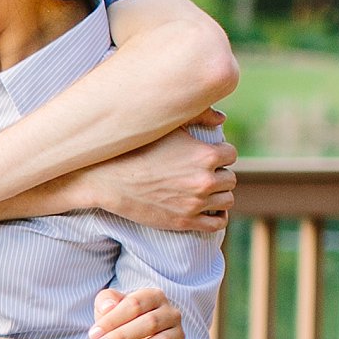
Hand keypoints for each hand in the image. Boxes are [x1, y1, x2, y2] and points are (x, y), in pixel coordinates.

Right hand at [75, 114, 237, 235]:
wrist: (106, 179)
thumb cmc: (134, 147)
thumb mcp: (166, 124)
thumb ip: (199, 114)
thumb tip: (222, 118)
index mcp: (205, 155)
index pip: (231, 154)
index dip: (220, 153)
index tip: (208, 155)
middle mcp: (204, 180)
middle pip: (230, 178)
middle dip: (219, 174)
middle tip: (203, 172)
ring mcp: (195, 203)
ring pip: (227, 200)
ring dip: (218, 194)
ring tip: (204, 189)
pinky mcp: (185, 222)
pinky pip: (218, 223)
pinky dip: (218, 215)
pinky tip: (209, 208)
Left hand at [91, 287, 185, 338]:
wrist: (135, 333)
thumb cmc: (120, 317)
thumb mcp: (109, 304)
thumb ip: (106, 300)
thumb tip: (108, 307)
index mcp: (154, 296)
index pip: (134, 305)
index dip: (113, 320)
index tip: (94, 334)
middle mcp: (171, 313)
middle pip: (150, 323)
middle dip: (122, 336)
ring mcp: (178, 333)